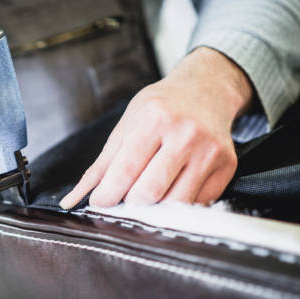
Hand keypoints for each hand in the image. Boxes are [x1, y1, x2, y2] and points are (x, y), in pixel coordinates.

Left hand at [60, 47, 252, 208]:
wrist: (206, 90)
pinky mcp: (227, 166)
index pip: (125, 170)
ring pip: (174, 203)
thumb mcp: (126, 125)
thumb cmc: (160, 108)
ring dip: (154, 208)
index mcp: (154, 119)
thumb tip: (72, 199)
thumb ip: (100, 166)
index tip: (99, 203)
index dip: (108, 195)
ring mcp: (210, 151)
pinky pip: (197, 203)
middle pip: (149, 192)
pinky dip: (178, 205)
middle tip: (124, 197)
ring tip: (146, 193)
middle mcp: (186, 134)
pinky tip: (171, 189)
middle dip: (130, 203)